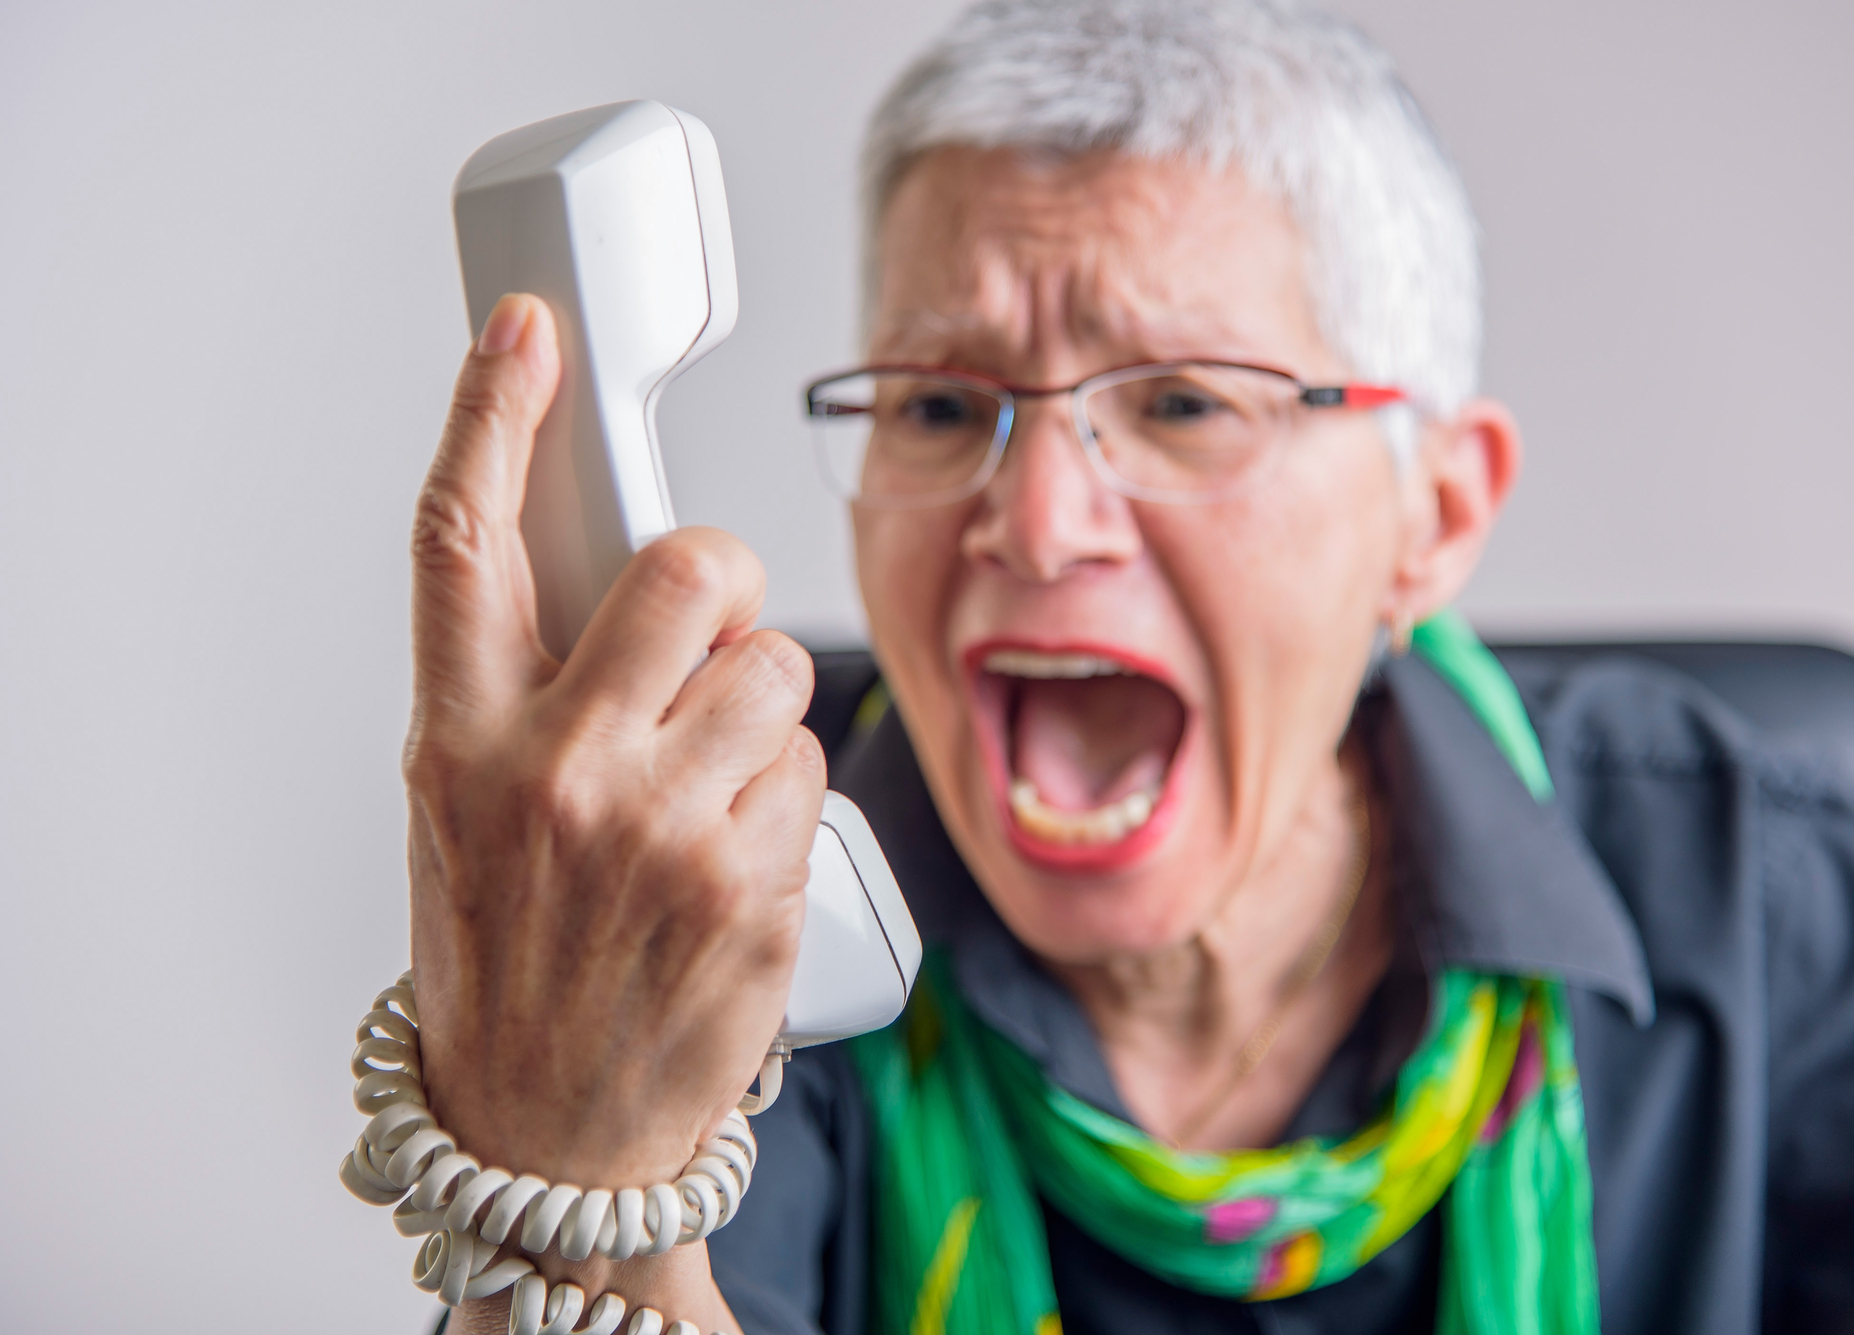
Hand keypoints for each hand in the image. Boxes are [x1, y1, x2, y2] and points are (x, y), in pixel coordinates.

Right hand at [401, 293, 823, 1191]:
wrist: (550, 1138)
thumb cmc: (506, 964)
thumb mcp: (464, 816)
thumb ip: (521, 692)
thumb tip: (605, 580)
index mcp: (459, 745)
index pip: (463, 546)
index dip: (490, 416)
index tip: (521, 332)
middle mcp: (556, 776)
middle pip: (691, 566)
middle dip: (723, 579)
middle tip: (707, 633)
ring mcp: (662, 834)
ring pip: (779, 668)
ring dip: (759, 709)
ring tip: (704, 789)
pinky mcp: (752, 887)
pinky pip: (811, 766)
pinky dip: (784, 794)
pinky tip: (729, 860)